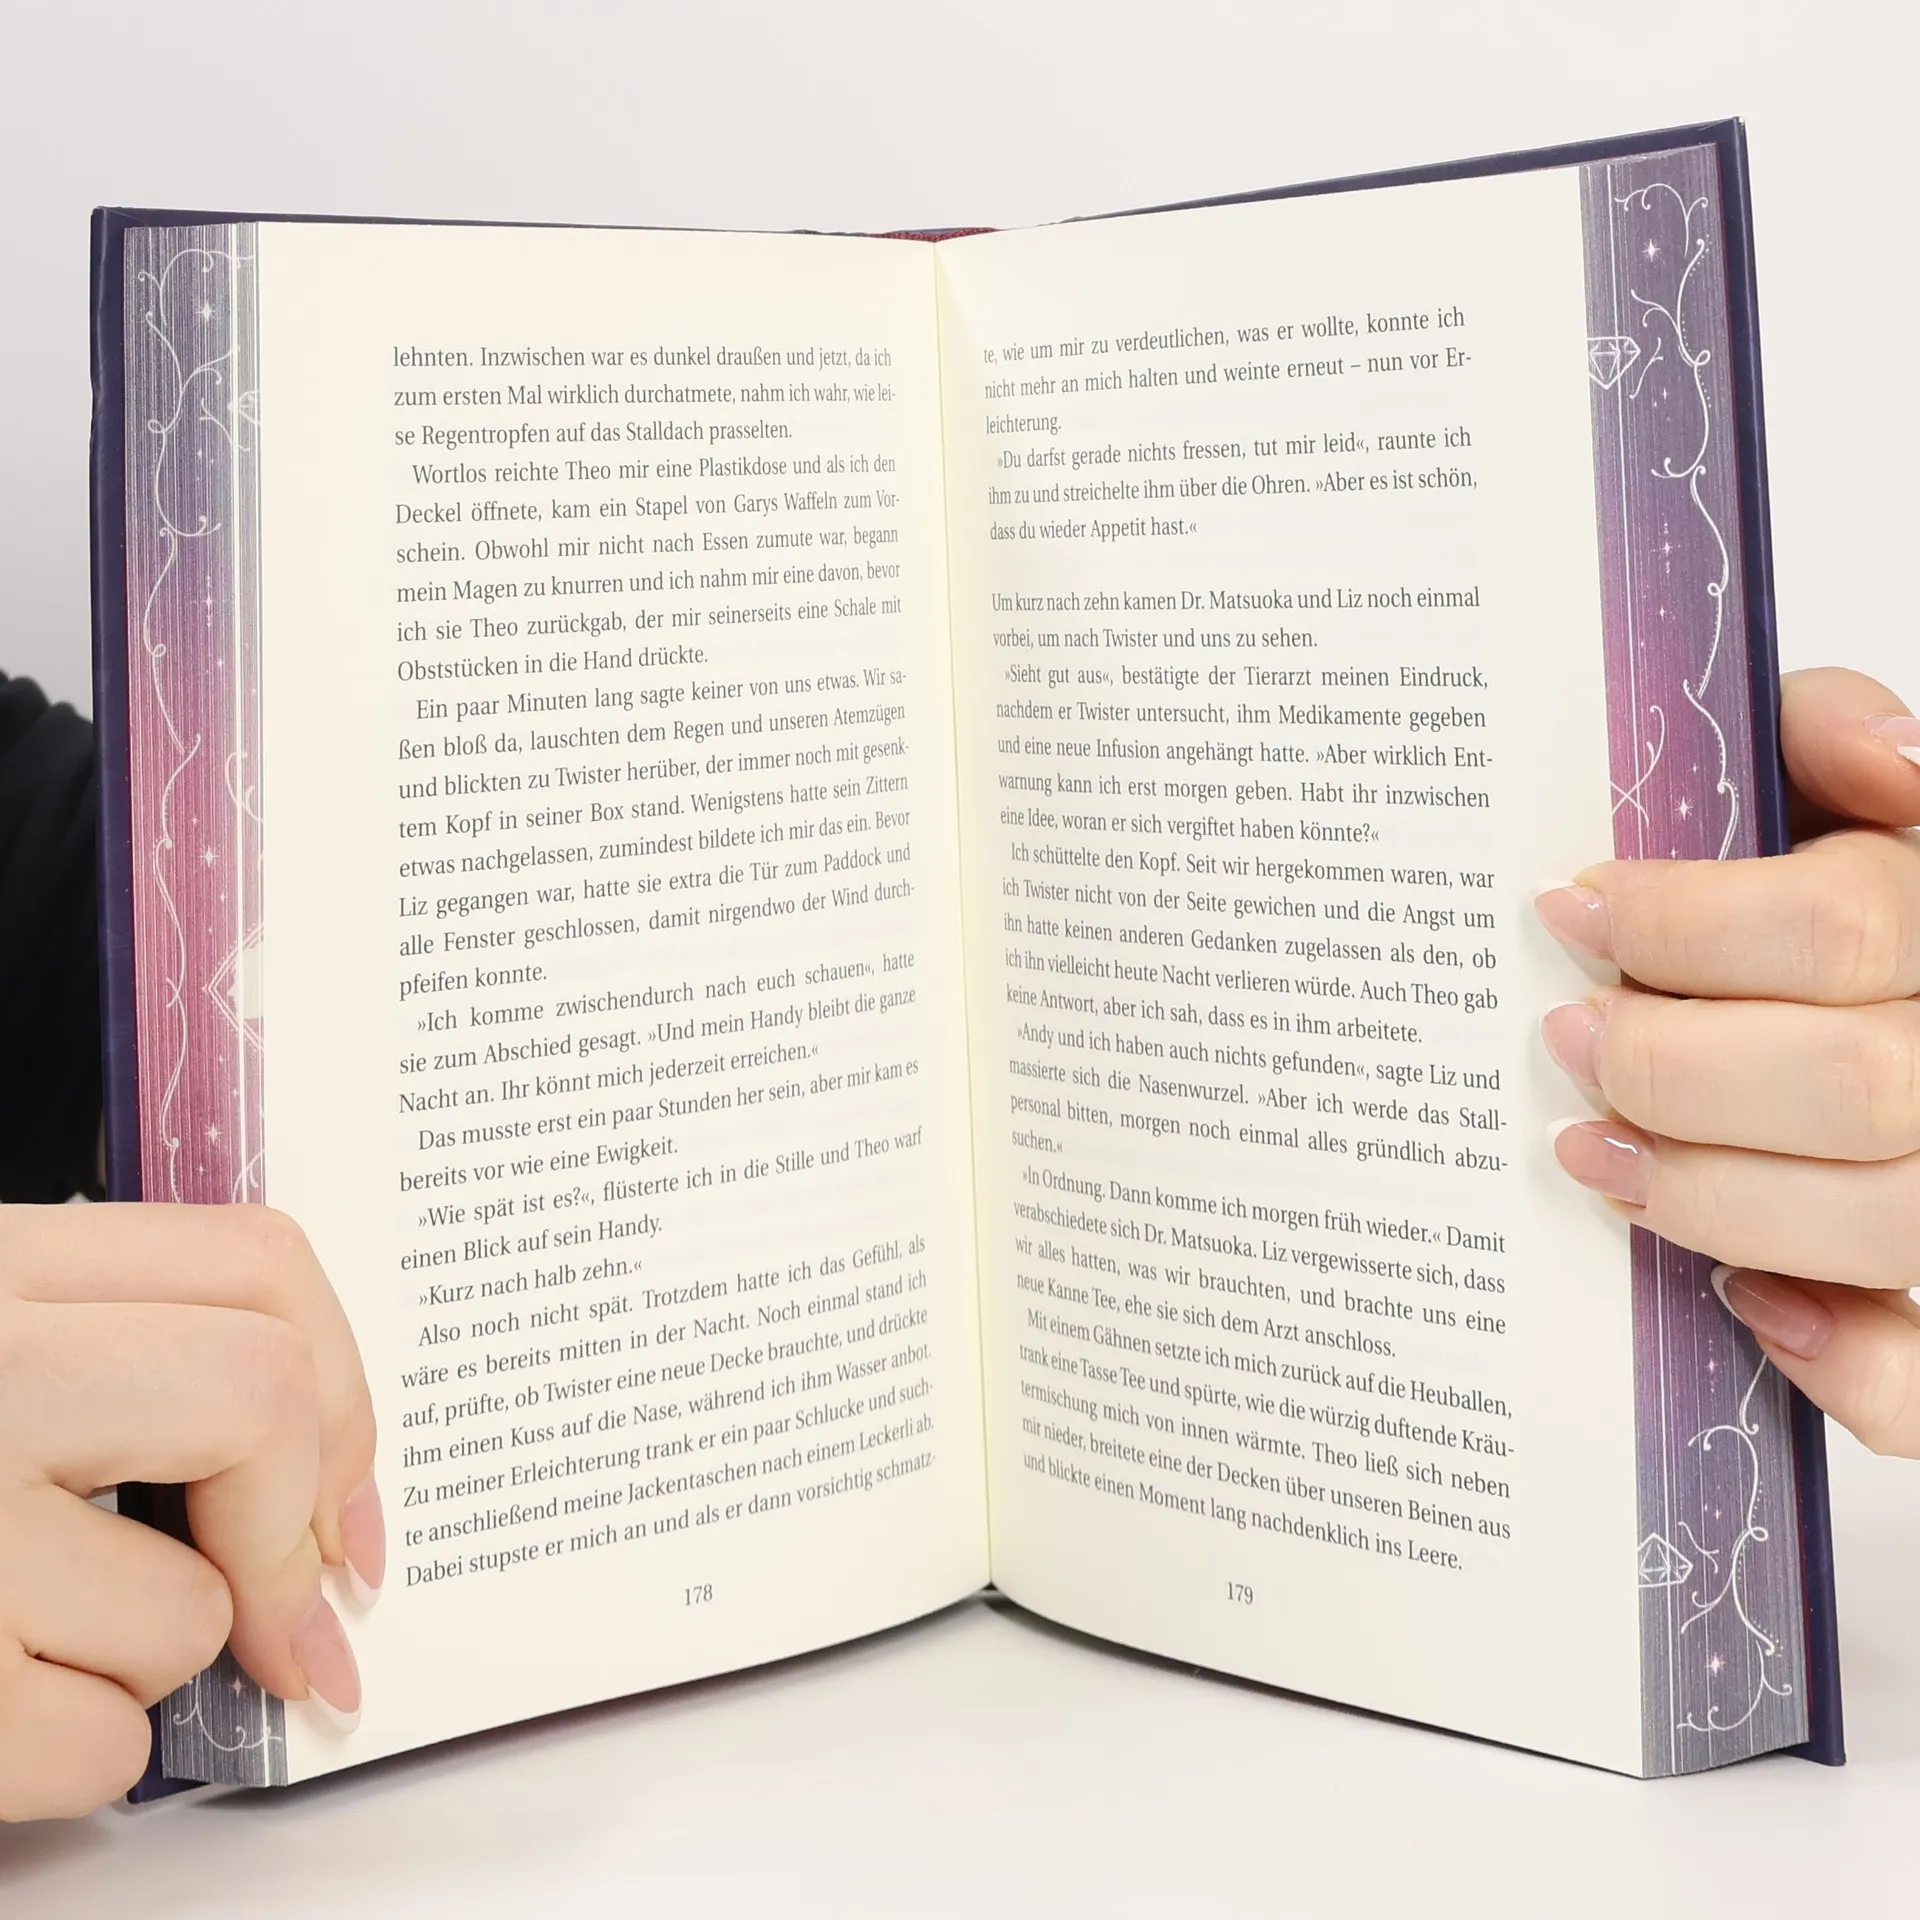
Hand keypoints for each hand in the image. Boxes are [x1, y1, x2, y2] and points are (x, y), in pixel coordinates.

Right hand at [0, 1205, 379, 1819]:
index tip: (347, 1491)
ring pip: (185, 1609)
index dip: (344, 1386)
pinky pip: (97, 1748)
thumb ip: (104, 1368)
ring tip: (17, 1647)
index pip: (255, 1263)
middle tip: (295, 1608)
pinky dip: (69, 1759)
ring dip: (141, 1662)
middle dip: (294, 1528)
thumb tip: (313, 1495)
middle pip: (260, 1399)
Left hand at [1537, 667, 1919, 1453]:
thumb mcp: (1866, 801)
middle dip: (1671, 1058)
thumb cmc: (1878, 912)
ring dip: (1704, 1192)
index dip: (1688, 919)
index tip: (1573, 908)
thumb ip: (1843, 736)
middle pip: (1848, 1079)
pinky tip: (1747, 1300)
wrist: (1891, 1008)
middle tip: (1566, 1030)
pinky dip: (1838, 1357)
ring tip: (1588, 1147)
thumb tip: (1876, 747)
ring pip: (1881, 1219)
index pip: (1846, 923)